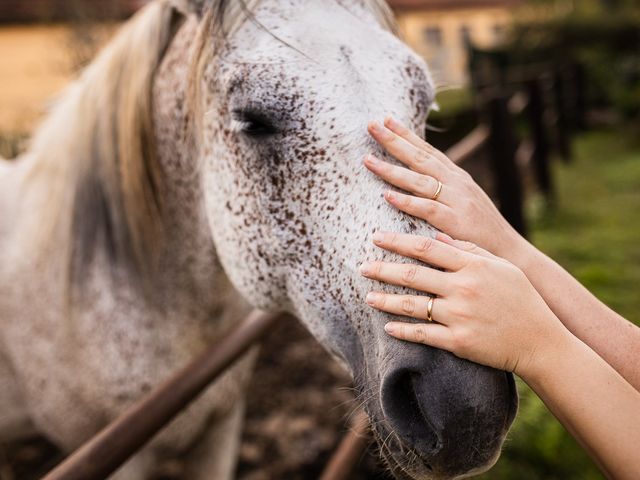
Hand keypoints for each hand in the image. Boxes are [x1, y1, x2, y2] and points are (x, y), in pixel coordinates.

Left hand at [360, 231, 570, 375]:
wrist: (540, 341)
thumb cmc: (522, 299)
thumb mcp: (502, 267)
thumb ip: (470, 249)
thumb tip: (438, 233)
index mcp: (473, 266)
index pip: (427, 248)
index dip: (398, 242)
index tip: (377, 238)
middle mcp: (462, 288)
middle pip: (412, 274)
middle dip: (382, 269)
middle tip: (361, 266)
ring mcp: (459, 316)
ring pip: (412, 305)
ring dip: (385, 300)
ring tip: (367, 296)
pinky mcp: (457, 341)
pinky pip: (422, 335)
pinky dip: (403, 331)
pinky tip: (387, 327)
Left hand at [365, 117, 527, 263]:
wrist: (509, 253)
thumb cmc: (481, 231)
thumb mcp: (464, 202)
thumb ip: (444, 189)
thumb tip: (419, 179)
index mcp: (457, 178)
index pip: (428, 150)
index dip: (407, 134)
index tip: (386, 119)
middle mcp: (457, 183)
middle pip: (421, 158)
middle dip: (395, 140)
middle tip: (372, 125)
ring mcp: (457, 201)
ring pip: (419, 180)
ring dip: (392, 169)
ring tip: (368, 160)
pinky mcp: (455, 221)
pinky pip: (428, 208)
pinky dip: (407, 201)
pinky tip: (387, 195)